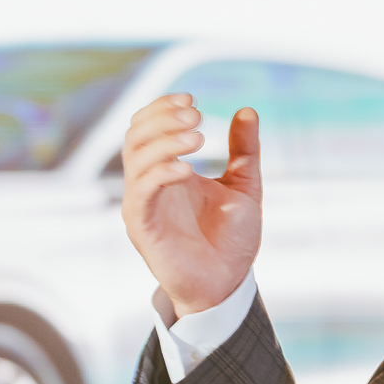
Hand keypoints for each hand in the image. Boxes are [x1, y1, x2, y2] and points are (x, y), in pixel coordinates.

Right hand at [120, 94, 262, 314]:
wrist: (229, 283)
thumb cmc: (232, 239)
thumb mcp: (244, 186)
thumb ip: (244, 150)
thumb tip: (247, 111)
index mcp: (168, 170)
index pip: (148, 127)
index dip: (163, 107)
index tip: (191, 99)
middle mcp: (149, 184)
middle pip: (136, 135)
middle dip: (163, 118)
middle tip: (197, 115)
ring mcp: (143, 204)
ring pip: (136, 158)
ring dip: (165, 141)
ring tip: (198, 138)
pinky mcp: (143, 227)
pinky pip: (141, 192)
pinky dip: (161, 172)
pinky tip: (188, 168)